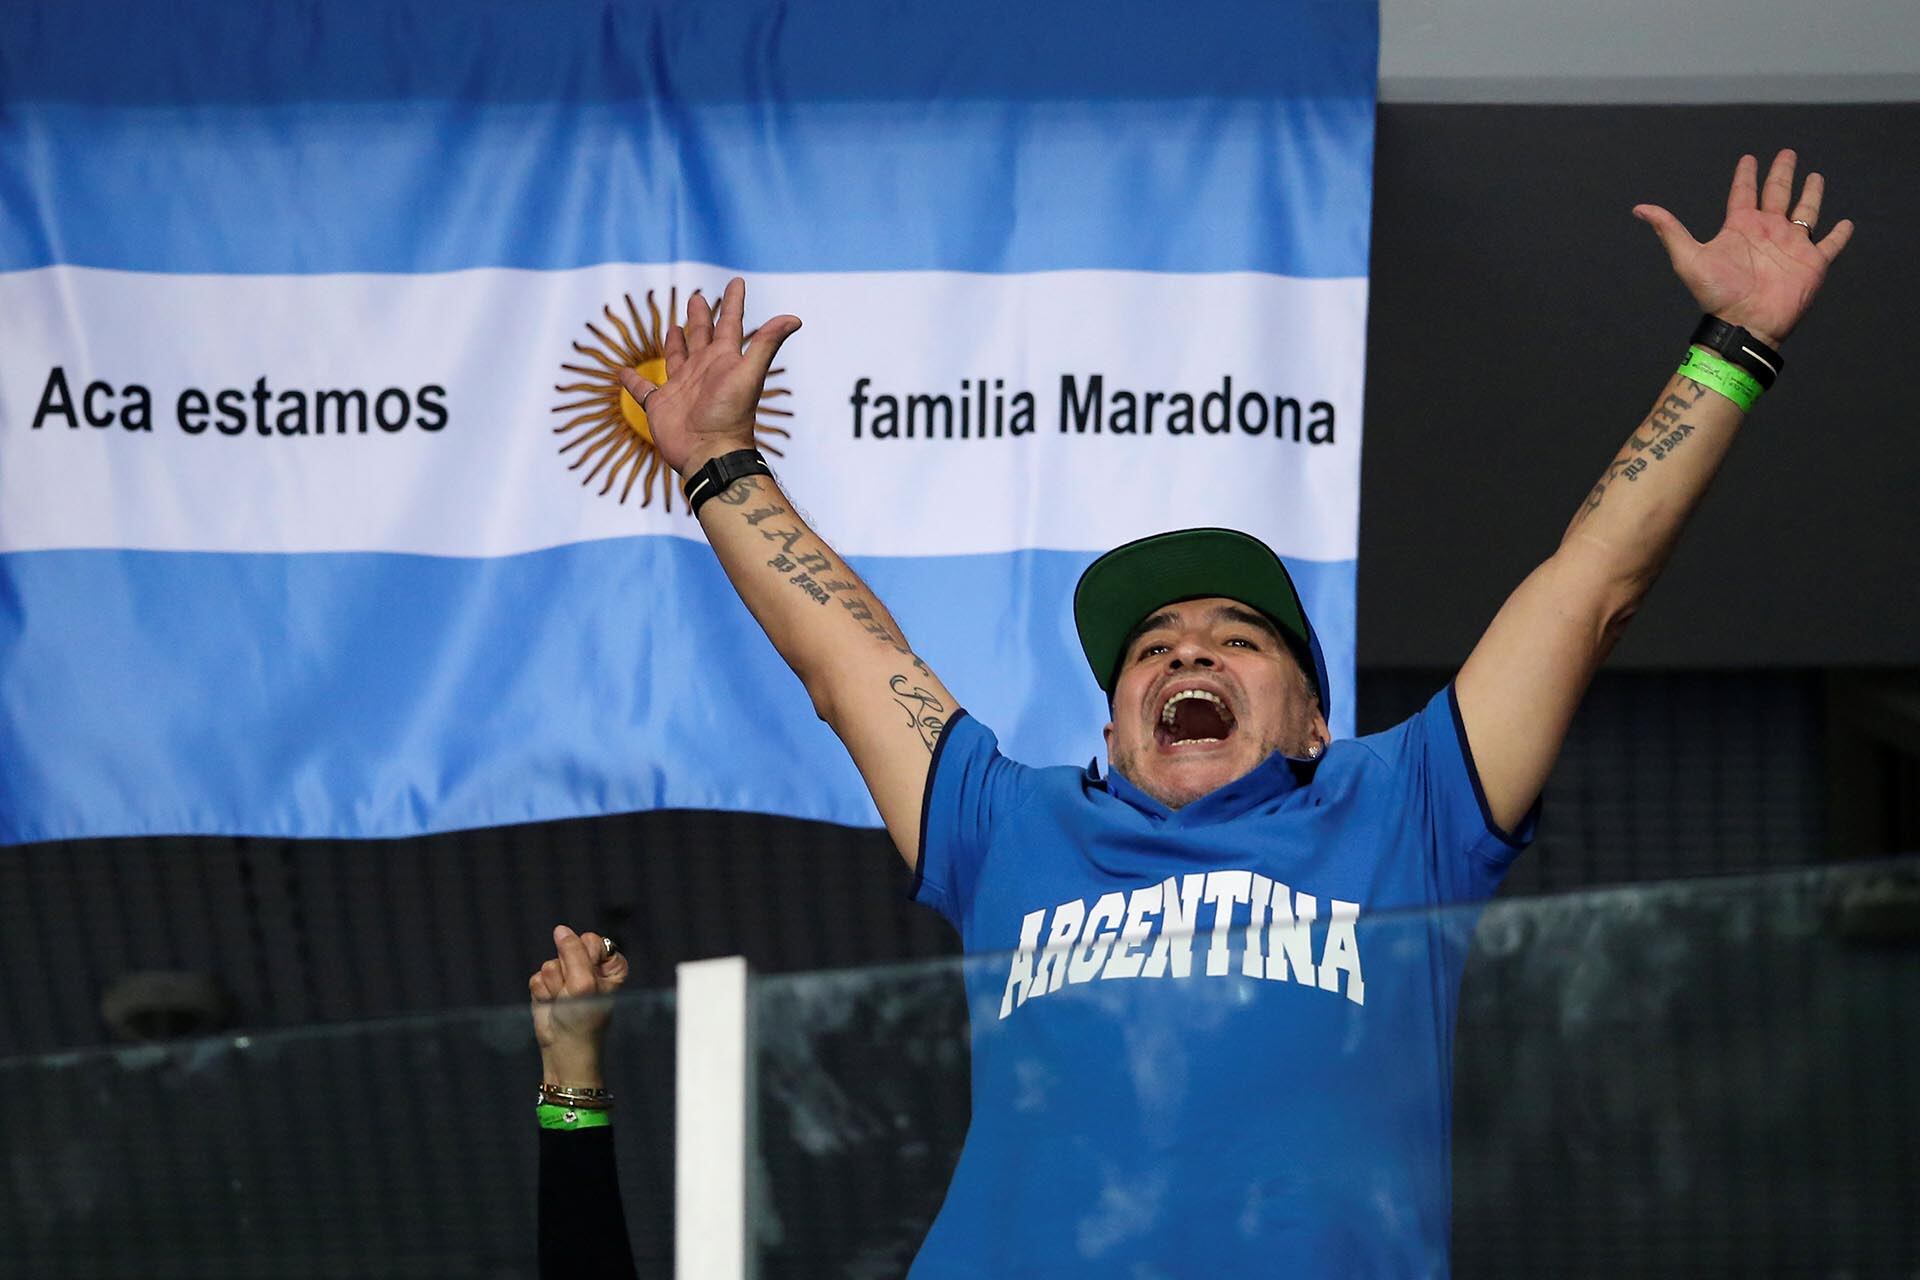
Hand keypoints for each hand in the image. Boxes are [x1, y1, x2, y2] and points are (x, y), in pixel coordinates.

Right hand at [529, 924, 629, 1087]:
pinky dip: (543, 992)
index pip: (594, 941)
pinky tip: (551, 1005)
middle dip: (567, 970)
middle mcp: (590, 967)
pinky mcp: (548, 985)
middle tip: (574, 993)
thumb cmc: (583, 1019)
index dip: (586, 960)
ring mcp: (567, 975)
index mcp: (611, 965)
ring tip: (563, 1003)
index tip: (589, 981)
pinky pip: (537, 976)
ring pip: (550, 962)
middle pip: (568, 947)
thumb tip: (560, 929)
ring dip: (554, 985)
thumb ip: (572, 952)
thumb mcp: (583, 983)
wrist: (564, 1049)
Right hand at [615, 276, 800, 476]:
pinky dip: (633, 381)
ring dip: (674, 342)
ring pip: (676, 357)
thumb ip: (767, 343)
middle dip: (700, 317)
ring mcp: (682, 387)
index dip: (733, 302)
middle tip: (696, 298)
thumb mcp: (749, 374)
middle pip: (701, 336)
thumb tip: (794, 318)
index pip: (730, 324)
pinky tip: (623, 372)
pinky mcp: (660, 405)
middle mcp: (703, 370)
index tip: (737, 281)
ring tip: (672, 327)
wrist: (710, 453)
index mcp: (724, 360)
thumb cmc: (730, 415)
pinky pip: (643, 390)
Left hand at [1634, 149, 1853, 346]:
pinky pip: (1830, 244)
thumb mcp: (1688, 258)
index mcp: (1740, 227)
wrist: (1745, 323)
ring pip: (1806, 212)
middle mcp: (1767, 232)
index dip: (1745, 175)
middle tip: (1787, 153)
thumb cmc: (1717, 294)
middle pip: (1777, 193)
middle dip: (1782, 173)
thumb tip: (1639, 208)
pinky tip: (1845, 223)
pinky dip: (1839, 235)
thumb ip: (1669, 230)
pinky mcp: (1813, 262)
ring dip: (1811, 194)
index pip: (1743, 193)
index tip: (1748, 158)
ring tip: (1815, 176)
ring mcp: (1792, 246)